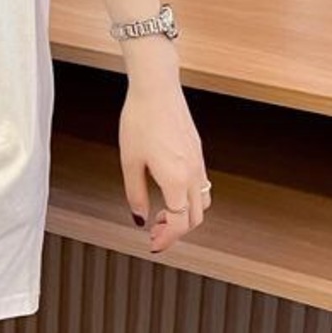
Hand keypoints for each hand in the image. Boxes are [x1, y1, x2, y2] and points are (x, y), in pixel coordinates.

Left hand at [119, 79, 209, 251]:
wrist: (156, 89)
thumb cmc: (140, 119)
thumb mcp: (130, 161)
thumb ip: (136, 193)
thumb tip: (140, 216)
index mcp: (176, 179)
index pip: (178, 222)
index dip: (166, 238)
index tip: (154, 244)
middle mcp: (193, 173)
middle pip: (194, 218)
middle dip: (175, 230)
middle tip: (155, 232)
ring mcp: (199, 162)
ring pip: (201, 202)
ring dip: (184, 215)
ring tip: (161, 213)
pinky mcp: (198, 152)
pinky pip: (201, 185)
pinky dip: (188, 198)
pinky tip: (169, 192)